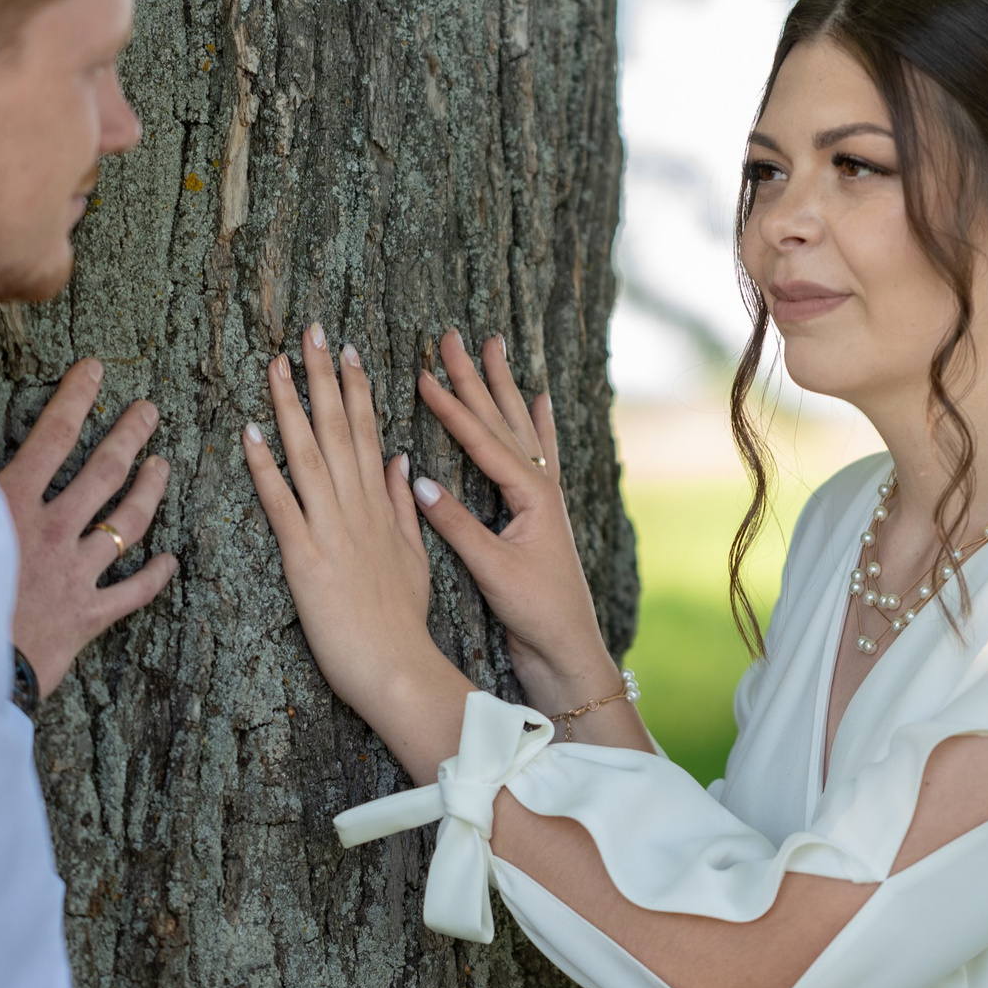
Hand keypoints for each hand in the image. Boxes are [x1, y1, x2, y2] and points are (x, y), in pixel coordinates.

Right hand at [0, 359, 178, 696]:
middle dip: (129, 435)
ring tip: (163, 465)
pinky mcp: (87, 616)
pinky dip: (156, 576)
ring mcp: (75, 573)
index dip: (76, 399)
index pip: (52, 437)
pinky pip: (133, 592)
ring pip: (128, 523)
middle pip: (104, 472)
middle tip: (149, 410)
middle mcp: (53, 531)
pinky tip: (171, 560)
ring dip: (149, 491)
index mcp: (11, 504)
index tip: (95, 371)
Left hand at [240, 325, 467, 768]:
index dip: (357, 387)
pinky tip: (249, 432)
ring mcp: (332, 530)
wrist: (399, 667)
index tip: (348, 349)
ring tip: (277, 363)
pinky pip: (281, 504)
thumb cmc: (402, 621)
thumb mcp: (413, 556)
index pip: (369, 433)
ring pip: (309, 454)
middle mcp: (357, 508)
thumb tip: (399, 458)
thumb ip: (402, 505)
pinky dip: (265, 466)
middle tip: (312, 331)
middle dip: (324, 377)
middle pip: (339, 429)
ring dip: (291, 406)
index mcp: (381, 506)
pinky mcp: (305, 558)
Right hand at [412, 332, 623, 728]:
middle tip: (455, 336)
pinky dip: (534, 423)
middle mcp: (542, 489)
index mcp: (531, 497)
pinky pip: (535, 454)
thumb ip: (457, 524)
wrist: (568, 650)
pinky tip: (538, 399)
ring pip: (518, 429)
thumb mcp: (492, 569)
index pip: (484, 441)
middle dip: (477, 378)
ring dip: (501, 388)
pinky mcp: (539, 513)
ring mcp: (543, 499)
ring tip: (494, 346)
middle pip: (504, 421)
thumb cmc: (535, 614)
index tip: (423, 373)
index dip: (452, 408)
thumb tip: (419, 479)